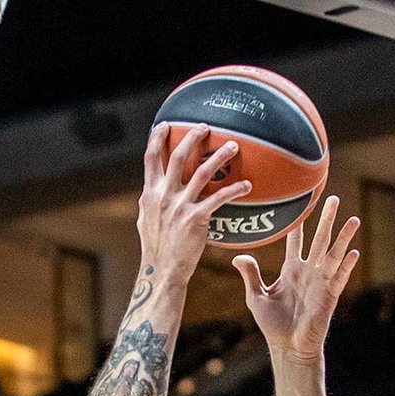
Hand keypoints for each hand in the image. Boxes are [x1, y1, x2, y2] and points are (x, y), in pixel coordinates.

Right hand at [137, 122, 252, 284]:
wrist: (163, 271)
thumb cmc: (157, 247)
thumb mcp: (146, 221)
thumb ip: (152, 201)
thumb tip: (154, 189)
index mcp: (150, 195)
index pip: (151, 160)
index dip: (157, 139)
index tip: (166, 124)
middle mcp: (163, 197)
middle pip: (178, 158)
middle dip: (191, 138)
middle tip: (205, 126)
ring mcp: (179, 207)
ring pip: (202, 172)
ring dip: (219, 156)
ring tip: (233, 146)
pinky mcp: (195, 219)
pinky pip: (219, 198)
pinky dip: (235, 190)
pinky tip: (247, 186)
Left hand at [233, 196, 360, 361]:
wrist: (287, 346)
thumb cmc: (272, 324)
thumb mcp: (257, 297)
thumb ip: (251, 276)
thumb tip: (237, 256)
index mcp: (291, 271)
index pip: (295, 242)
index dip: (298, 225)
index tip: (300, 205)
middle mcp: (308, 272)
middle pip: (319, 241)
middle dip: (326, 220)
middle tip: (332, 198)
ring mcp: (320, 282)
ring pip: (333, 255)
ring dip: (343, 238)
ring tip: (353, 219)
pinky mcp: (329, 296)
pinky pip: (340, 278)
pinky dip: (346, 266)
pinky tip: (353, 252)